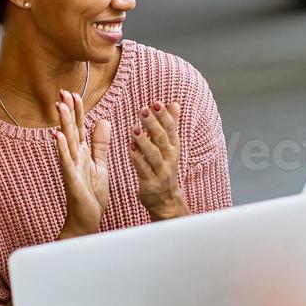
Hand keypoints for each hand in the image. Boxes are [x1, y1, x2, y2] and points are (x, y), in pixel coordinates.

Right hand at [52, 90, 110, 238]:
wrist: (87, 220)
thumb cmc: (91, 195)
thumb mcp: (100, 165)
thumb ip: (100, 145)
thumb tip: (103, 121)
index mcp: (82, 154)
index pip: (80, 128)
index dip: (77, 111)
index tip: (74, 93)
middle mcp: (74, 158)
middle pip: (71, 130)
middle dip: (67, 112)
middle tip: (63, 92)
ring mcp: (71, 169)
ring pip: (67, 143)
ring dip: (62, 125)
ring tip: (59, 107)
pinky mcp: (72, 181)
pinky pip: (66, 163)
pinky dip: (61, 150)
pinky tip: (58, 137)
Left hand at [131, 101, 187, 219]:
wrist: (166, 201)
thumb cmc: (165, 170)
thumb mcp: (171, 147)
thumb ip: (171, 125)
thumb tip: (174, 103)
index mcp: (174, 148)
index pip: (171, 129)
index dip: (164, 116)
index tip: (156, 103)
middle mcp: (169, 159)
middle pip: (162, 139)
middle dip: (153, 124)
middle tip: (143, 110)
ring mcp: (160, 172)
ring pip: (153, 154)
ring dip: (144, 140)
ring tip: (134, 128)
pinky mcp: (150, 183)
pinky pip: (143, 169)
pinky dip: (137, 158)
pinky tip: (130, 147)